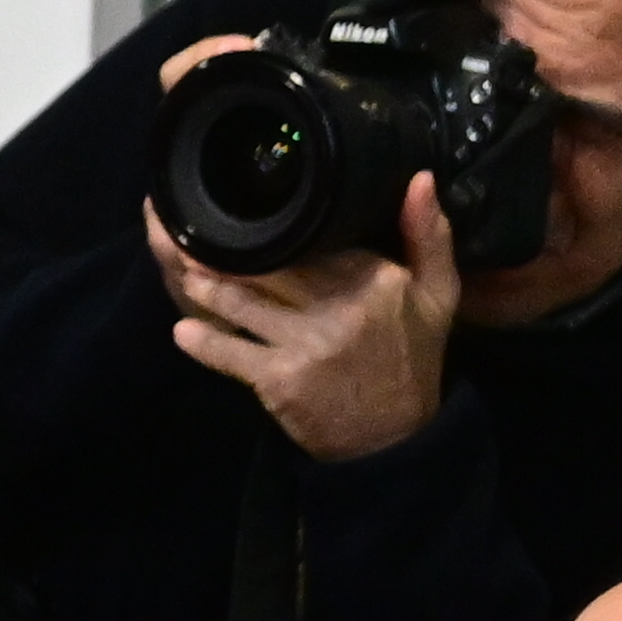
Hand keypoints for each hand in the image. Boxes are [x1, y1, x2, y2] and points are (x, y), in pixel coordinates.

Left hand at [147, 164, 464, 458]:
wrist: (396, 441)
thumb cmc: (412, 359)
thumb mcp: (438, 295)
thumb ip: (429, 235)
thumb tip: (420, 178)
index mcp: (373, 276)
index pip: (311, 237)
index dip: (273, 225)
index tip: (242, 206)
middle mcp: (337, 304)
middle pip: (269, 266)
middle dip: (226, 252)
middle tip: (193, 236)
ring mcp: (305, 342)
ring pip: (242, 302)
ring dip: (206, 288)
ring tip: (185, 272)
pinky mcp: (280, 379)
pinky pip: (230, 353)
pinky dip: (203, 343)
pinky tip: (183, 332)